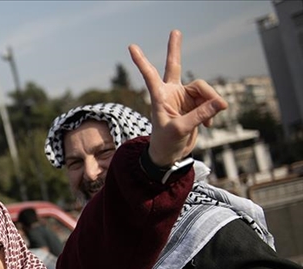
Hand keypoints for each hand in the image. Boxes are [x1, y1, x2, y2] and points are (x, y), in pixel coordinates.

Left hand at [129, 30, 228, 166]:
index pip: (150, 75)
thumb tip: (220, 102)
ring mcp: (184, 97)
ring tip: (210, 121)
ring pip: (204, 89)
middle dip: (175, 49)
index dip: (142, 61)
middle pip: (175, 66)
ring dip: (211, 102)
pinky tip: (209, 125)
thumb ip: (200, 115)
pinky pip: (211, 101)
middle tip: (175, 31)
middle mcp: (171, 93)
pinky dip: (213, 111)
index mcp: (159, 97)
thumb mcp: (180, 130)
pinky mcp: (196, 104)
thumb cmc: (166, 144)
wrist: (170, 155)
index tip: (131, 47)